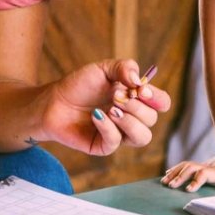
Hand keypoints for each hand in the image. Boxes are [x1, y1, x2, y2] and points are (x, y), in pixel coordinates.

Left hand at [43, 59, 170, 155]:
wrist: (53, 101)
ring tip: (112, 109)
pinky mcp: (104, 146)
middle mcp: (132, 118)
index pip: (161, 103)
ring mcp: (120, 134)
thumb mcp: (103, 68)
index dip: (157, 98)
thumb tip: (140, 82)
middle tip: (116, 96)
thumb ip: (124, 68)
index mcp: (136, 99)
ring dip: (130, 121)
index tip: (141, 90)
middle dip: (136, 107)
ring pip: (143, 137)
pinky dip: (108, 127)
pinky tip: (97, 116)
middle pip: (152, 119)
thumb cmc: (79, 85)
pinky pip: (116, 142)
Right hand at [162, 153, 214, 192]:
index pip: (204, 173)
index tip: (188, 190)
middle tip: (170, 186)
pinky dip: (176, 169)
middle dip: (179, 176)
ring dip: (175, 173)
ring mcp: (204, 166)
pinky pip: (186, 166)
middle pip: (190, 168)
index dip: (196, 180)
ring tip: (164, 182)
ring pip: (186, 166)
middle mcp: (208, 167)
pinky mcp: (201, 167)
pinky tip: (167, 174)